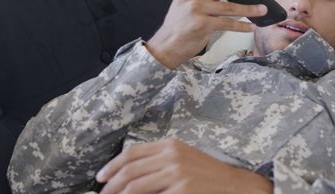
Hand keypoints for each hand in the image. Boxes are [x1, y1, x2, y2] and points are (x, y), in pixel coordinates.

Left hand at [96, 138, 271, 193]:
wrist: (233, 185)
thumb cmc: (207, 174)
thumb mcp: (183, 158)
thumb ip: (159, 160)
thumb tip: (130, 172)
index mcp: (170, 145)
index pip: (132, 153)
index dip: (112, 165)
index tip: (101, 177)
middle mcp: (172, 156)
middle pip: (130, 169)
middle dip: (111, 184)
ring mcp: (177, 173)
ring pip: (135, 185)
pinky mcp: (181, 189)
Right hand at [146, 0, 266, 68]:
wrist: (166, 45)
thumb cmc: (179, 22)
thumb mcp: (186, 0)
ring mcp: (197, 9)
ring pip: (231, 7)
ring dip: (250, 8)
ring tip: (263, 8)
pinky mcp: (203, 25)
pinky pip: (228, 24)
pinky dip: (242, 26)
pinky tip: (251, 27)